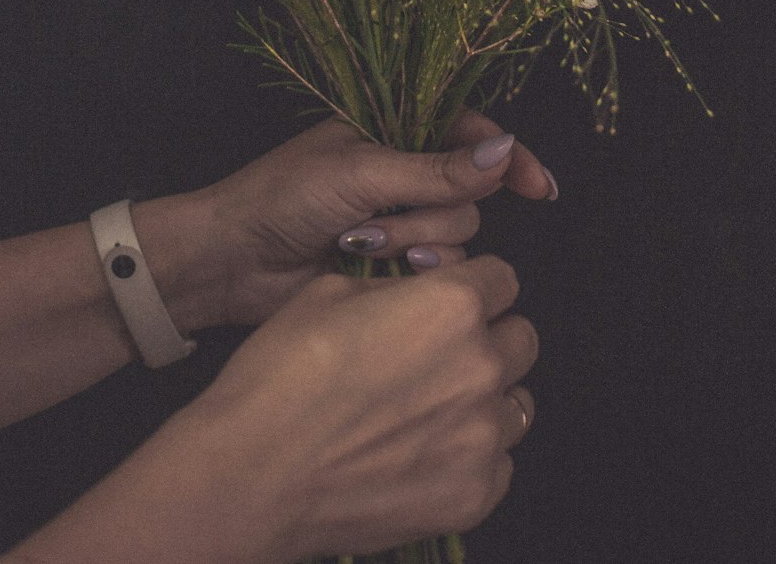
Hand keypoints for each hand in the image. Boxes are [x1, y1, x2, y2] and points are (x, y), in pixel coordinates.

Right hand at [184, 254, 537, 560]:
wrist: (255, 472)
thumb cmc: (282, 376)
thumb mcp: (331, 291)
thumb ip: (395, 289)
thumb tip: (416, 296)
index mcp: (451, 305)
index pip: (503, 279)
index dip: (476, 285)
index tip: (457, 299)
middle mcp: (480, 366)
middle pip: (520, 339)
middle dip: (487, 338)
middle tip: (441, 354)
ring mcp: (482, 438)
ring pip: (516, 404)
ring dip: (483, 398)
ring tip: (431, 409)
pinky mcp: (474, 495)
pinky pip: (499, 463)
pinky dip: (470, 455)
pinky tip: (423, 452)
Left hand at [195, 108, 556, 325]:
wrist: (232, 260)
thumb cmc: (284, 198)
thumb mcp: (362, 172)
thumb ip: (437, 170)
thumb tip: (504, 152)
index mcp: (393, 131)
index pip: (470, 134)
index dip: (507, 159)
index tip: (538, 188)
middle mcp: (403, 174)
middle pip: (468, 196)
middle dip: (428, 213)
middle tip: (373, 220)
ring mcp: (397, 222)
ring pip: (456, 237)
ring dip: (410, 244)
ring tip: (357, 245)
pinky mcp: (390, 267)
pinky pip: (434, 272)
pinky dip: (407, 275)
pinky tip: (367, 271)